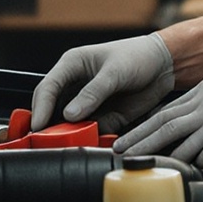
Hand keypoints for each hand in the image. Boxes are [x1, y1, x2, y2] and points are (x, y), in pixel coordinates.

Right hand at [30, 32, 173, 130]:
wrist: (164, 65)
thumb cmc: (138, 56)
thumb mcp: (115, 72)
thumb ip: (93, 93)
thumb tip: (70, 115)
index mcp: (72, 65)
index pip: (48, 88)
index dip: (41, 108)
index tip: (38, 126)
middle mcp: (76, 86)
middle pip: (53, 109)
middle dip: (48, 126)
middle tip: (45, 142)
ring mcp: (89, 104)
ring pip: (71, 124)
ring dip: (70, 135)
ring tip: (69, 145)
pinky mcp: (104, 117)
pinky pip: (92, 132)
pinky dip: (91, 139)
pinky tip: (93, 142)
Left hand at [115, 73, 202, 165]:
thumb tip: (193, 129)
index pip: (168, 110)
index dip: (145, 125)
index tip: (130, 136)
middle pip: (163, 123)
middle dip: (138, 139)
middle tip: (120, 150)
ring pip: (178, 140)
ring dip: (158, 155)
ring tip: (141, 166)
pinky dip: (193, 164)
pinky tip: (183, 174)